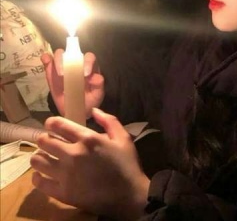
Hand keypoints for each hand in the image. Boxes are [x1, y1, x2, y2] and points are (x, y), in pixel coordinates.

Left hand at [30, 108, 149, 218]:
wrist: (128, 195)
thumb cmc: (127, 164)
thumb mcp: (123, 137)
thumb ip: (109, 120)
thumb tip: (94, 110)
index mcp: (88, 139)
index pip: (58, 125)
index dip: (51, 122)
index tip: (51, 125)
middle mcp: (73, 154)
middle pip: (44, 141)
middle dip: (44, 138)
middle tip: (49, 142)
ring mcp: (66, 175)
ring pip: (38, 161)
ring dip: (40, 156)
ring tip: (46, 157)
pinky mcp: (62, 193)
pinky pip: (39, 182)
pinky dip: (38, 177)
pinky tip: (43, 175)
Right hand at [41, 50, 103, 117]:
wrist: (77, 110)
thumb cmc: (90, 99)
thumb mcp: (97, 94)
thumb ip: (98, 85)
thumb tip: (95, 77)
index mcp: (89, 67)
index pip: (89, 57)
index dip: (88, 62)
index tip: (85, 74)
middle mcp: (76, 63)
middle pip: (72, 53)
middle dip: (70, 61)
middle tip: (68, 75)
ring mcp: (63, 66)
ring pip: (60, 54)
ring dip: (58, 60)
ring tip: (60, 74)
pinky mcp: (52, 72)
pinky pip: (48, 61)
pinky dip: (46, 58)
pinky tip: (46, 61)